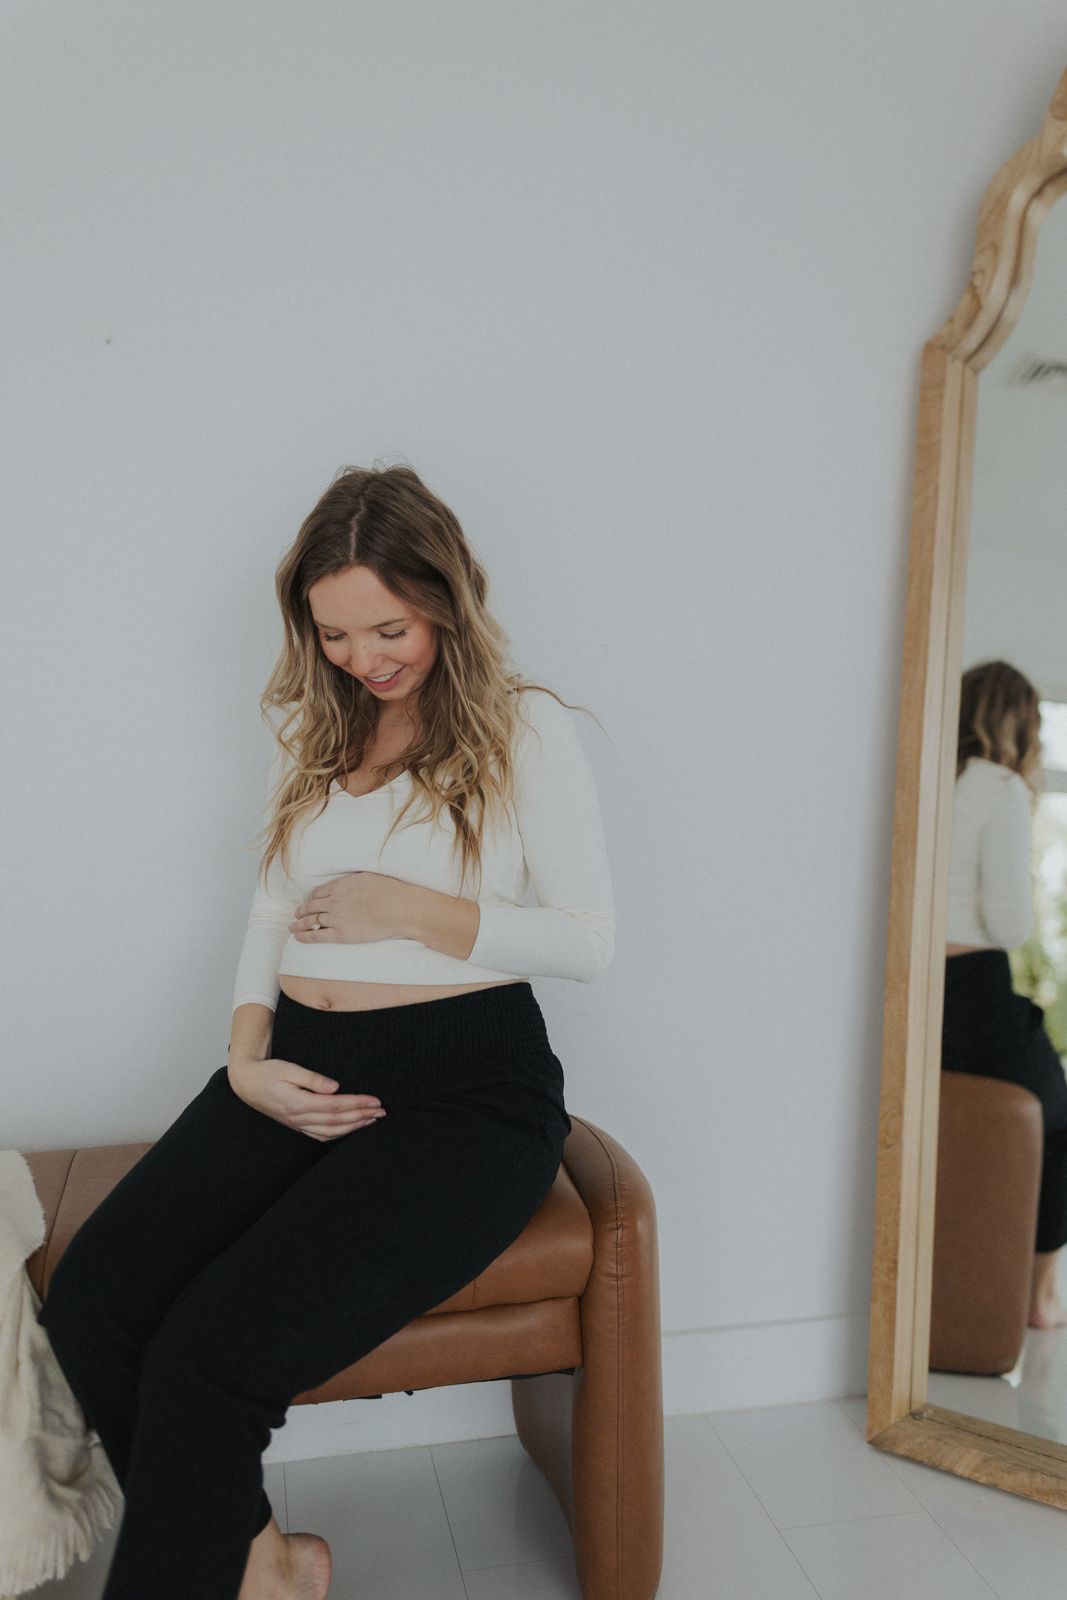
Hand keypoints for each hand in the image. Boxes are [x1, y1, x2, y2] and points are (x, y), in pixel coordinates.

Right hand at [227, 1057, 387, 1141]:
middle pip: (337, 1121)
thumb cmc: (268, 1072)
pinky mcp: (297, 1125)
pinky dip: (339, 1134)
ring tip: (373, 1119)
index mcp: (297, 1102)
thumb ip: (312, 1078)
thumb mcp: (288, 1068)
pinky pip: (321, 1135)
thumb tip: (335, 1087)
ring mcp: (297, 1124)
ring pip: (331, 1132)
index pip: (335, 1106)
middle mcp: (298, 1118)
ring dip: (354, 1127)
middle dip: (362, 1116)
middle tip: (382, 1110)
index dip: (357, 1104)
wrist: (247, 1083)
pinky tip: (352, 1128)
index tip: (375, 1100)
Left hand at [290, 872, 411, 943]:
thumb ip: (352, 881)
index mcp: (340, 886)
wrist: (400, 908)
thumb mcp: (367, 877)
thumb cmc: (390, 892)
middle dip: (301, 911)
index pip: (317, 893)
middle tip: (296, 915)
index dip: (309, 899)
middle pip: (310, 906)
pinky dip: (304, 936)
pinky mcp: (341, 934)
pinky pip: (316, 935)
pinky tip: (298, 937)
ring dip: (298, 923)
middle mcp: (334, 901)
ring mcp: (336, 918)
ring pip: (310, 920)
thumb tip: (347, 884)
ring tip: (292, 927)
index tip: (307, 903)